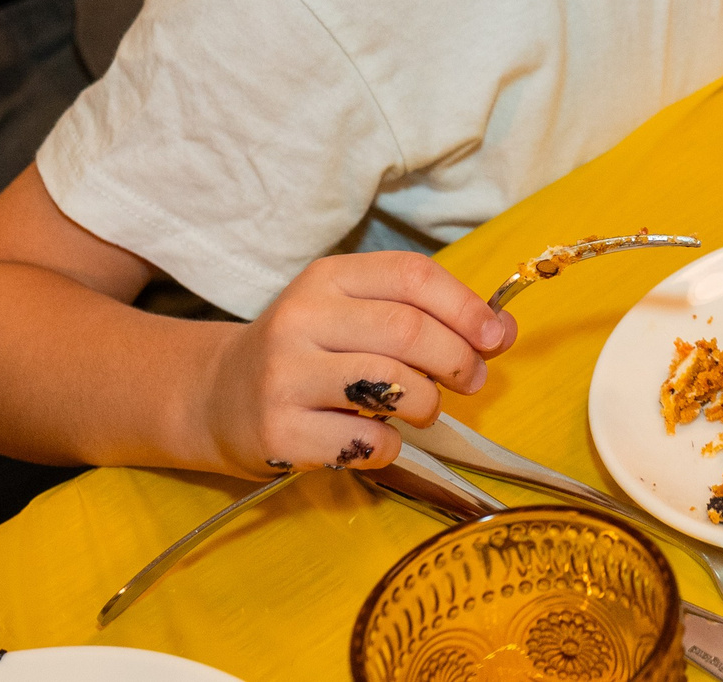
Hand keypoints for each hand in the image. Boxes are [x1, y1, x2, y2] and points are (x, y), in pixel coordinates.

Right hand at [198, 251, 513, 477]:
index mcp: (329, 278)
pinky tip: (376, 438)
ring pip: (392, 387)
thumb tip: (504, 331)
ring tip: (425, 409)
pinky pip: (365, 442)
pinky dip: (390, 445)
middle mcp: (301, 319)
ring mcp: (284, 377)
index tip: (494, 337)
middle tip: (472, 381)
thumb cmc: (308, 352)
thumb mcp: (357, 315)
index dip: (466, 308)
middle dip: (458, 361)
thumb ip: (428, 315)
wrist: (217, 397)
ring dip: (428, 404)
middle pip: (408, 333)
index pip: (413, 276)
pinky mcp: (278, 434)